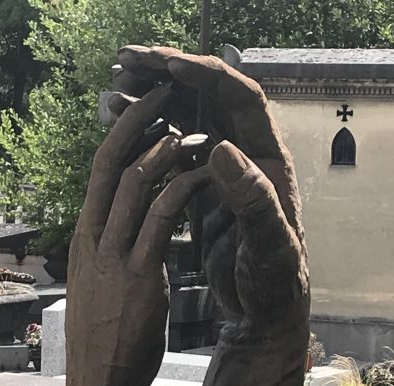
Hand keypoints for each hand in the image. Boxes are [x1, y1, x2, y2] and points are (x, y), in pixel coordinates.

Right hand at [66, 84, 209, 385]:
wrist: (101, 384)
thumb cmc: (105, 335)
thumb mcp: (99, 282)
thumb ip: (109, 247)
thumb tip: (120, 223)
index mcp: (85, 236)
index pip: (98, 170)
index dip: (120, 133)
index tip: (144, 108)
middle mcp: (93, 236)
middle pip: (109, 160)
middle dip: (138, 120)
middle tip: (164, 90)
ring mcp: (113, 253)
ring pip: (134, 182)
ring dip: (165, 148)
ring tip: (191, 126)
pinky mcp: (140, 274)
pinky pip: (161, 218)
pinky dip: (182, 189)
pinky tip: (204, 174)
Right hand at [115, 46, 309, 343]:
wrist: (267, 316)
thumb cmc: (275, 286)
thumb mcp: (268, 247)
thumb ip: (252, 199)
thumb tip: (221, 149)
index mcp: (270, 161)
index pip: (242, 97)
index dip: (207, 74)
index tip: (168, 63)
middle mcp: (251, 158)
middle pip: (212, 98)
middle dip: (172, 74)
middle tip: (127, 61)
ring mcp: (228, 175)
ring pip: (192, 119)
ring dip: (158, 100)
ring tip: (118, 88)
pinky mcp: (208, 196)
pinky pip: (180, 150)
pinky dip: (154, 134)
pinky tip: (126, 129)